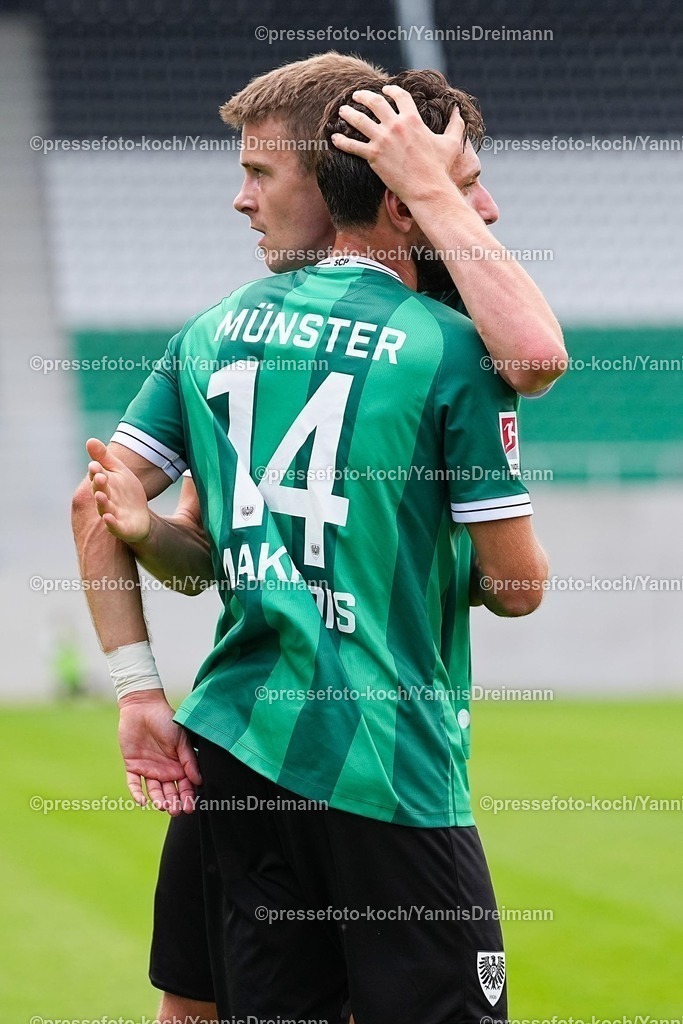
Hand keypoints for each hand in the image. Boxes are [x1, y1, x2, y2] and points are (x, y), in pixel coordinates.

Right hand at [87, 437, 151, 543]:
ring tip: (100, 495)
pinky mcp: (121, 528)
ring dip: (101, 502)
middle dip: (99, 484)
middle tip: (100, 476)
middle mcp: (105, 499)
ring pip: (104, 508)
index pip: (97, 476)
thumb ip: (104, 458)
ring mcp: (112, 514)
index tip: (96, 465)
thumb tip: (89, 440)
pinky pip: (114, 526)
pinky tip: (107, 518)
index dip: (96, 471)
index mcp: (103, 485)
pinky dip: (110, 523)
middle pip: (100, 491)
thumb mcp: (118, 472)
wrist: (139, 516)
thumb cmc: (125, 493)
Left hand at [118, 690, 201, 814]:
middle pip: (170, 792)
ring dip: (158, 800)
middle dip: (174, 803)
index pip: (185, 785)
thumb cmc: (166, 720)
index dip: (188, 796)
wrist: (143, 707)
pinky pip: (134, 783)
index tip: (190, 806)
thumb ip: (189, 760)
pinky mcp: (133, 766)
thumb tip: (198, 780)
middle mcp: (164, 770)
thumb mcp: (182, 739)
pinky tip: (142, 801)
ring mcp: (148, 769)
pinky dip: (137, 793)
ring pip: (154, 791)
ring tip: (163, 806)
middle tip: (177, 811)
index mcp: (179, 764)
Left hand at [332, 84, 469, 204]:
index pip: (399, 96)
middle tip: (356, 95)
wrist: (427, 189)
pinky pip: (352, 145)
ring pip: (359, 120)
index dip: (391, 90)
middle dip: (364, 96)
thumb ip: (456, 125)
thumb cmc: (440, 168)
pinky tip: (333, 138)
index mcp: (413, 119)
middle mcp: (396, 125)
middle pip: (375, 102)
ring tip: (342, 111)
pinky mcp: (373, 156)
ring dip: (348, 114)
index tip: (385, 90)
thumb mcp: (450, 143)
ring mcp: (383, 140)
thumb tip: (458, 111)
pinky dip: (341, 141)